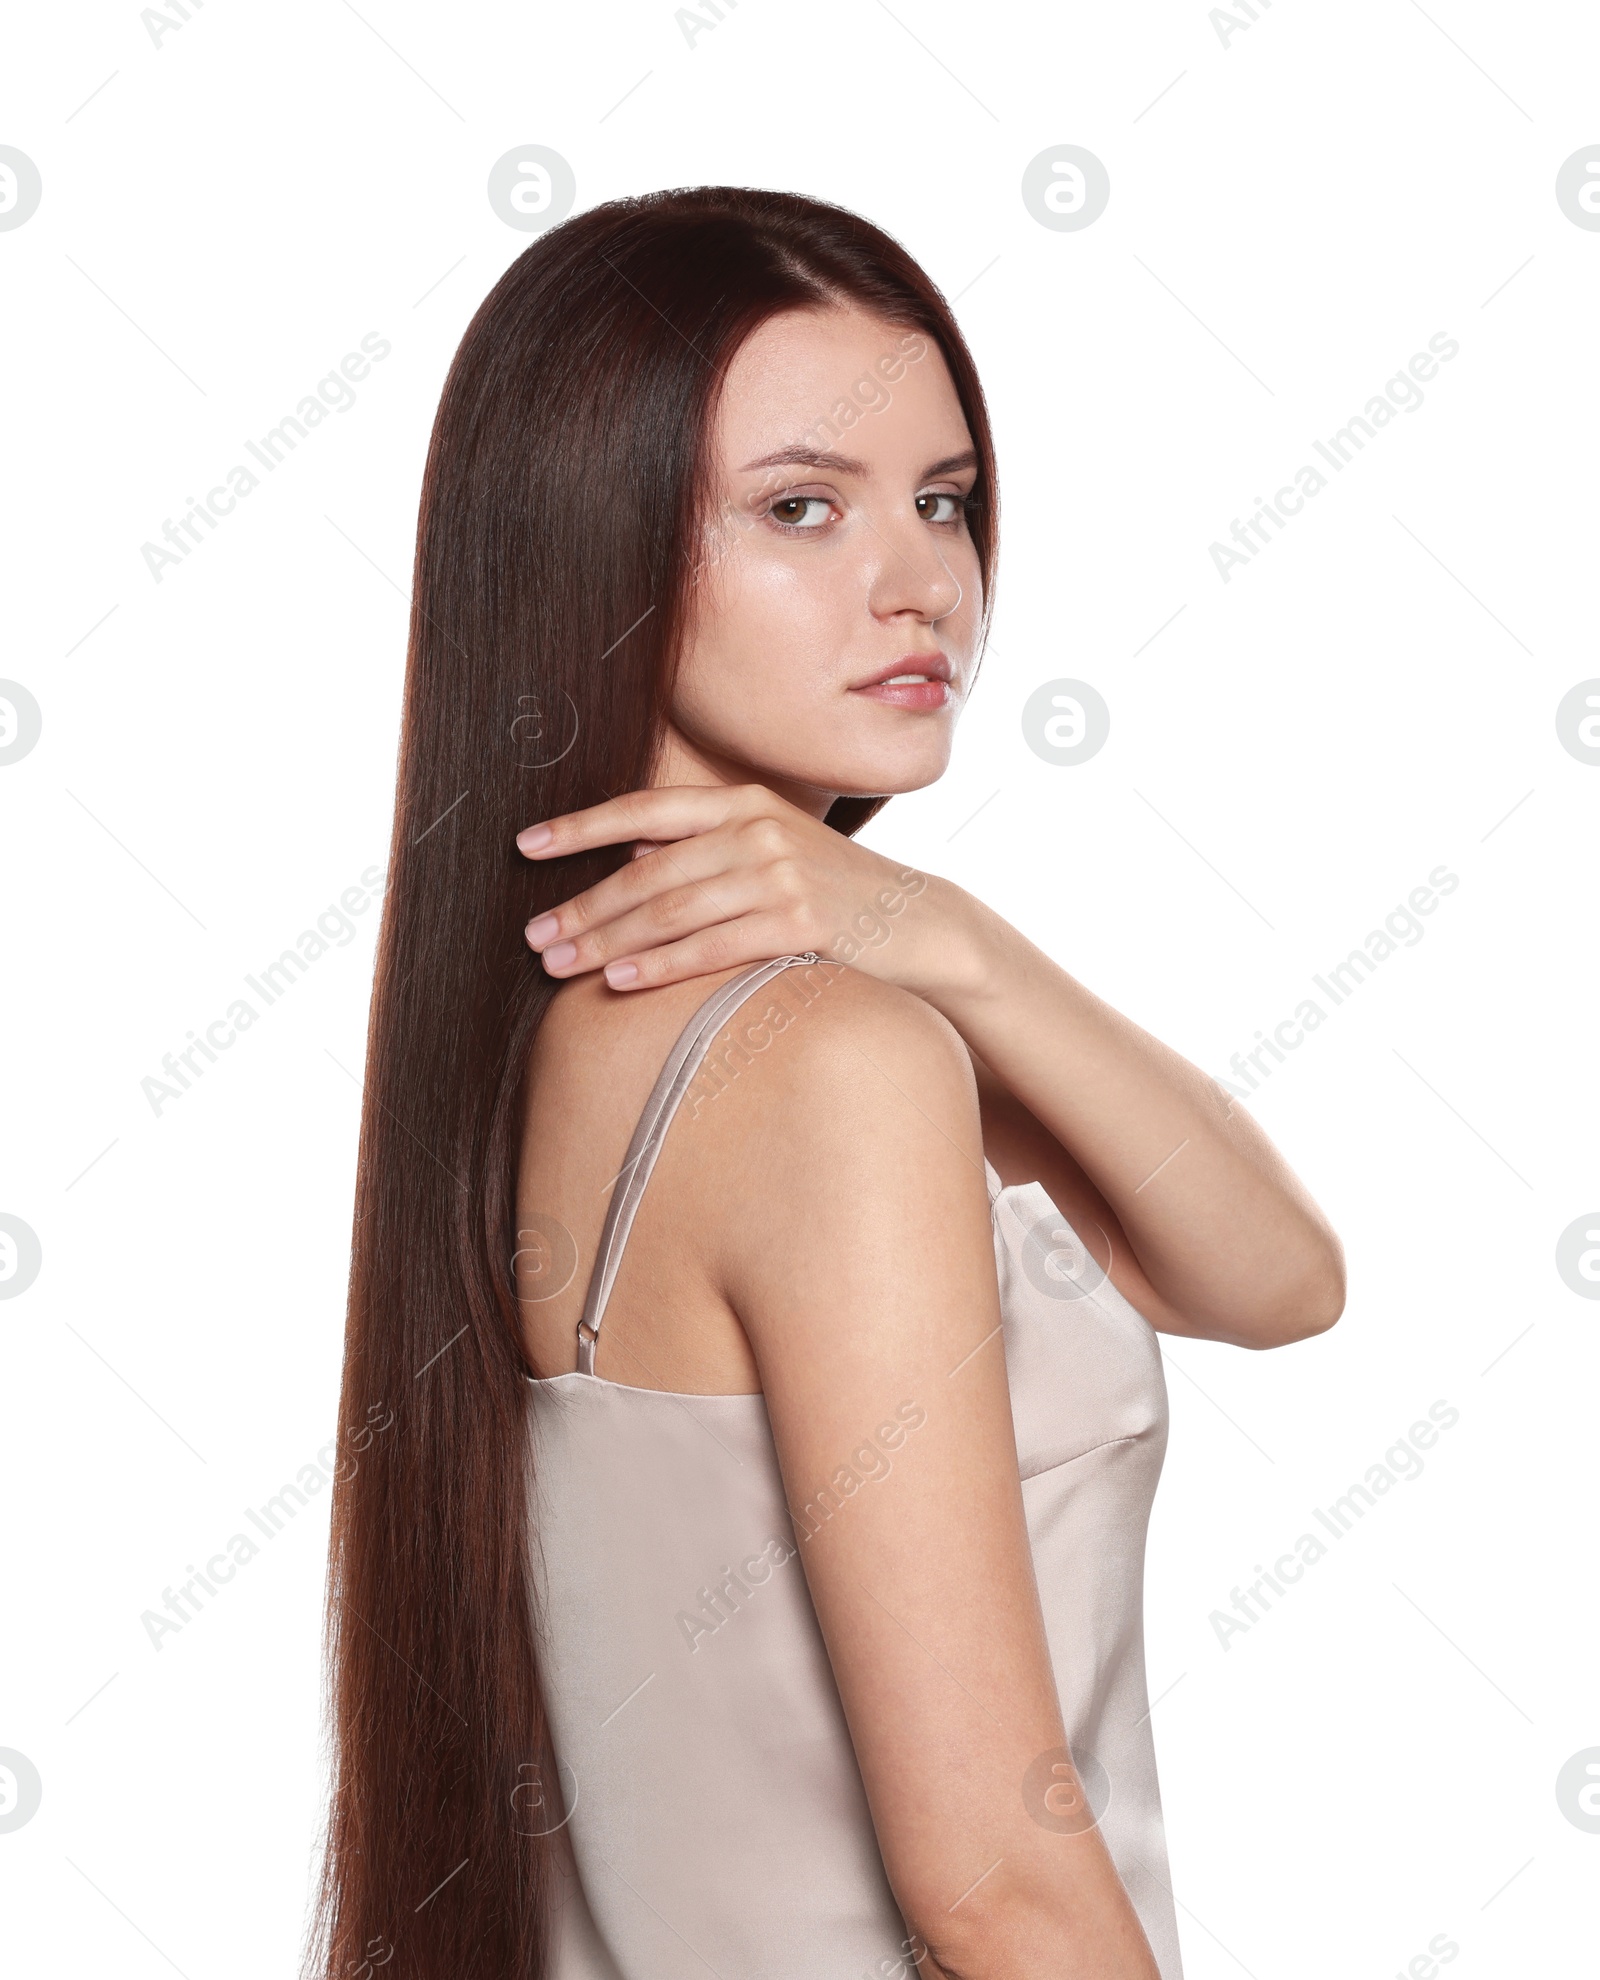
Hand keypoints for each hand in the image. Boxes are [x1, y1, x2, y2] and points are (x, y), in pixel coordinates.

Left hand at [516, 783, 965, 993]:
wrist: (917, 924)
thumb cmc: (834, 893)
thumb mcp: (774, 848)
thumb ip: (708, 844)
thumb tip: (633, 851)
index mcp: (743, 802)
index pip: (645, 808)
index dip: (581, 827)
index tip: (525, 847)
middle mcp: (756, 828)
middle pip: (647, 871)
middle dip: (583, 907)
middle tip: (533, 938)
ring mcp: (779, 872)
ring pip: (670, 911)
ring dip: (607, 941)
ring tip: (560, 966)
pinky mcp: (799, 920)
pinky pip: (711, 946)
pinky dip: (660, 966)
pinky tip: (620, 982)